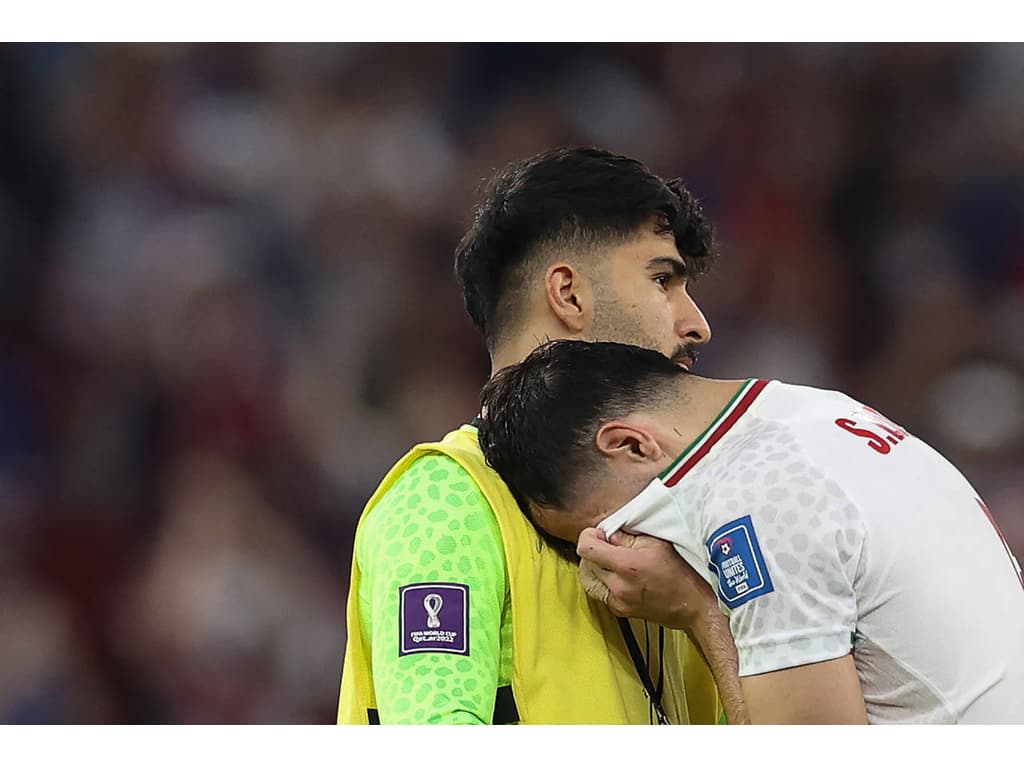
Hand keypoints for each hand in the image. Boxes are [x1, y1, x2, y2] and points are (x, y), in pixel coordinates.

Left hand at [578, 527, 748, 723]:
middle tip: (608, 545)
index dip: (589, 536)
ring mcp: (617, 601)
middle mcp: (618, 586)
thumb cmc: (681, 572)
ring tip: (611, 561)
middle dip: (593, 551)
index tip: (599, 533)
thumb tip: (608, 532)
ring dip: (594, 567)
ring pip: (588, 579)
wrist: (694, 606)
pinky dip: (604, 581)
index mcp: (627, 566)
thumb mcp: (657, 543)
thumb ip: (627, 535)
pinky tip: (619, 576)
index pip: (586, 548)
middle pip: (585, 562)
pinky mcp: (619, 610)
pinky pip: (599, 591)